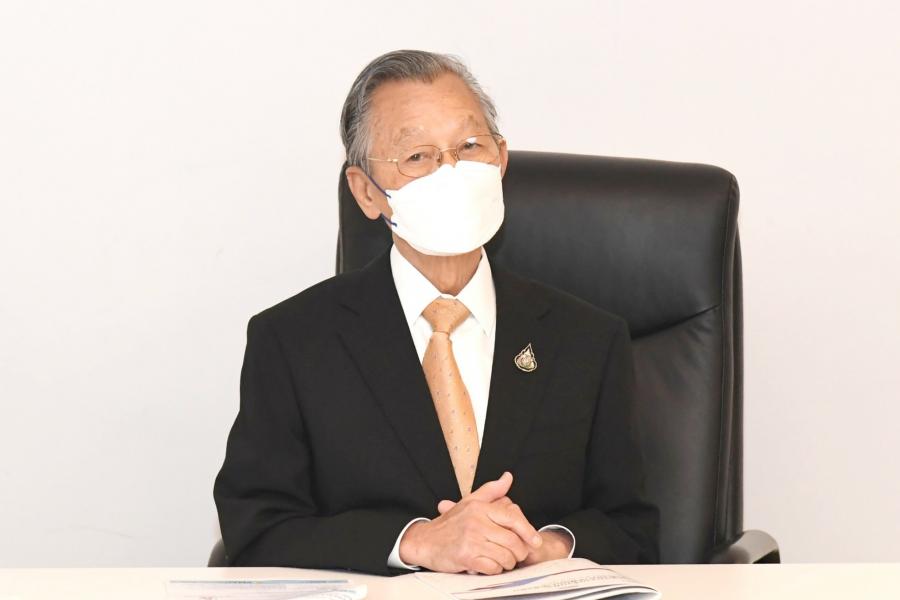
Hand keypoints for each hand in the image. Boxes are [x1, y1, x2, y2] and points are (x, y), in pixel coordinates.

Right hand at [399, 472, 542, 573]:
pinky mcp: (466, 557)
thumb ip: (492, 490)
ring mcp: (471, 540)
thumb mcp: (470, 502)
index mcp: (480, 508)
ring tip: (502, 560)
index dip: (528, 531)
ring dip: (508, 562)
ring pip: (505, 556)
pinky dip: (495, 569)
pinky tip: (489, 565)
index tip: (536, 541)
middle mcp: (476, 522)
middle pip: (513, 541)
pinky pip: (492, 567)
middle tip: (517, 554)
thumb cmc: (449, 524)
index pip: (512, 518)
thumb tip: (508, 477)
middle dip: (519, 552)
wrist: (425, 541)